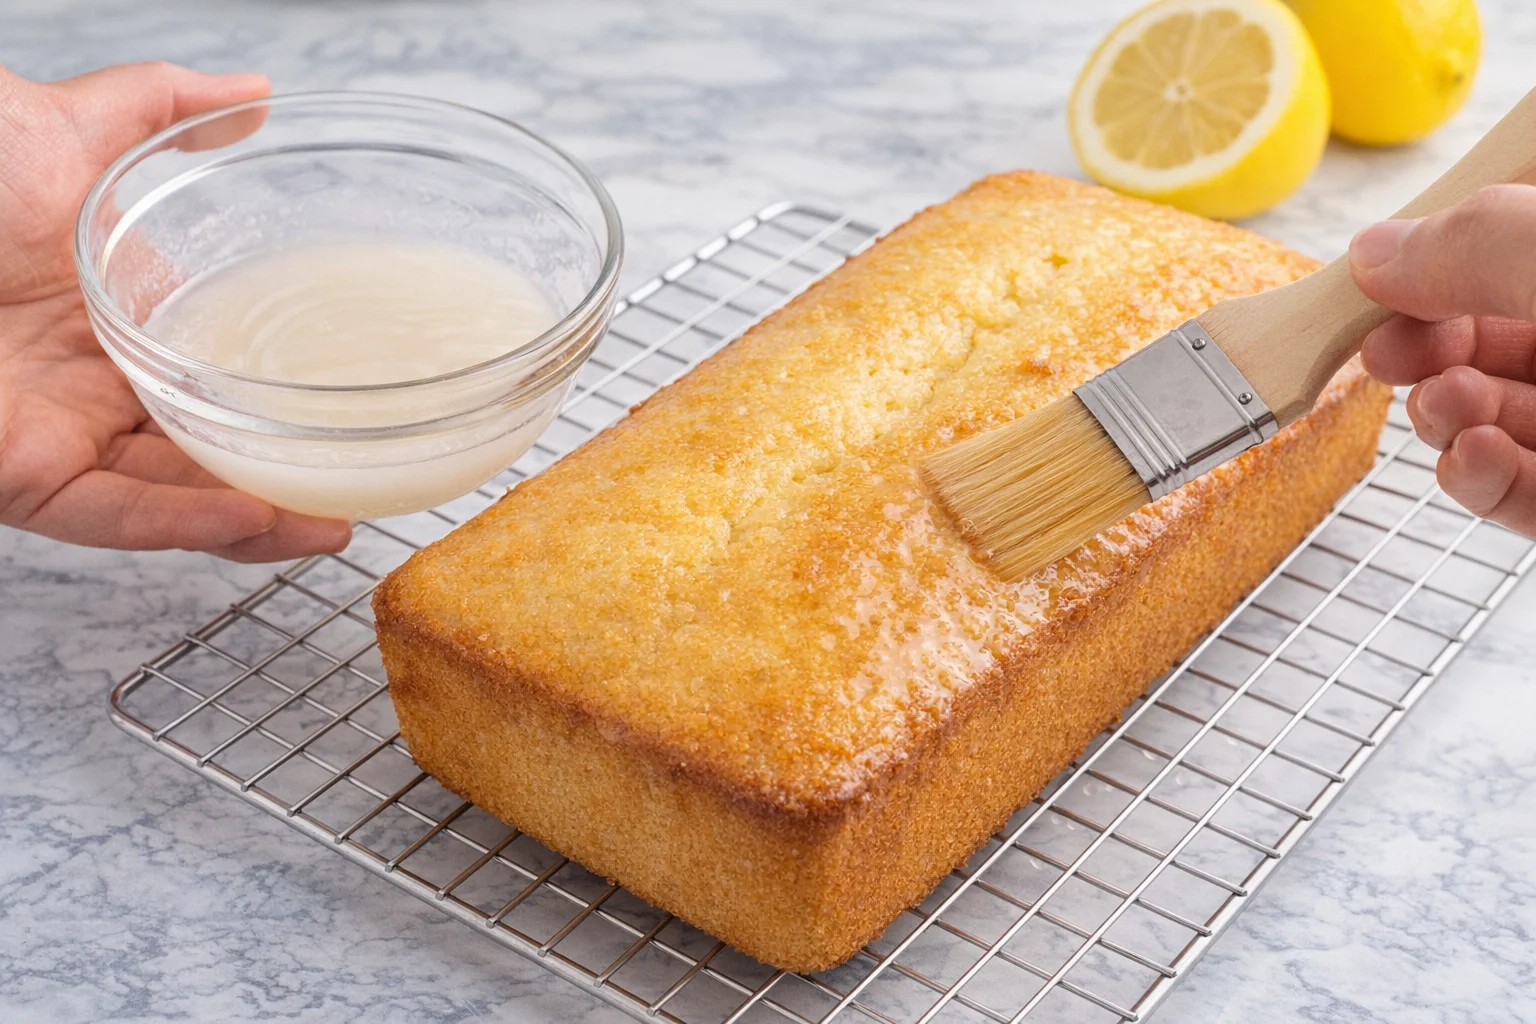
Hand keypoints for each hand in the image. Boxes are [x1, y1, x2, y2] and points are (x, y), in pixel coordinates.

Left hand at [0, 62, 350, 560]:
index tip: (351, 407)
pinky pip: (119, 515)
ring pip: (177, 499)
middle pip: (211, 452)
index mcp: (116, 319)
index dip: (286, 399)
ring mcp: (61, 435)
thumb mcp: (66, 128)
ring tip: (333, 526)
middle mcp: (96, 387)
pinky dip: (189, 521)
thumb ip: (162, 111)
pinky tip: (256, 517)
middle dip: (290, 481)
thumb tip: (254, 95)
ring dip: (259, 521)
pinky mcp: (23, 477)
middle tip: (367, 490)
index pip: (218, 375)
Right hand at [1351, 183, 1535, 536]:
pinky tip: (1473, 457)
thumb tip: (1372, 252)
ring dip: (1444, 416)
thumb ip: (1468, 244)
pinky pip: (1515, 493)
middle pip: (1482, 338)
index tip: (1378, 283)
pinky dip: (1476, 480)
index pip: (1495, 251)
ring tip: (1450, 406)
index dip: (1431, 265)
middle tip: (1394, 353)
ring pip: (1489, 418)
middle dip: (1422, 350)